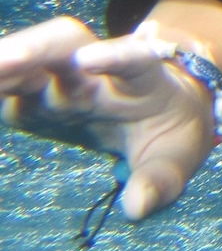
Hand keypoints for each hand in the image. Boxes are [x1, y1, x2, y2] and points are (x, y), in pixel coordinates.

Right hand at [0, 17, 219, 219]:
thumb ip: (159, 180)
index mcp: (143, 81)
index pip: (134, 61)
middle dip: (37, 47)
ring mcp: (61, 80)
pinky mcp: (34, 97)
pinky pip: (7, 86)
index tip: (88, 60)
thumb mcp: (176, 158)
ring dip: (5, 60)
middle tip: (8, 61)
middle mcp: (96, 73)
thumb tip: (136, 207)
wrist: (162, 110)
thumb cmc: (169, 132)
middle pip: (66, 43)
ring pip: (32, 56)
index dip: (115, 56)